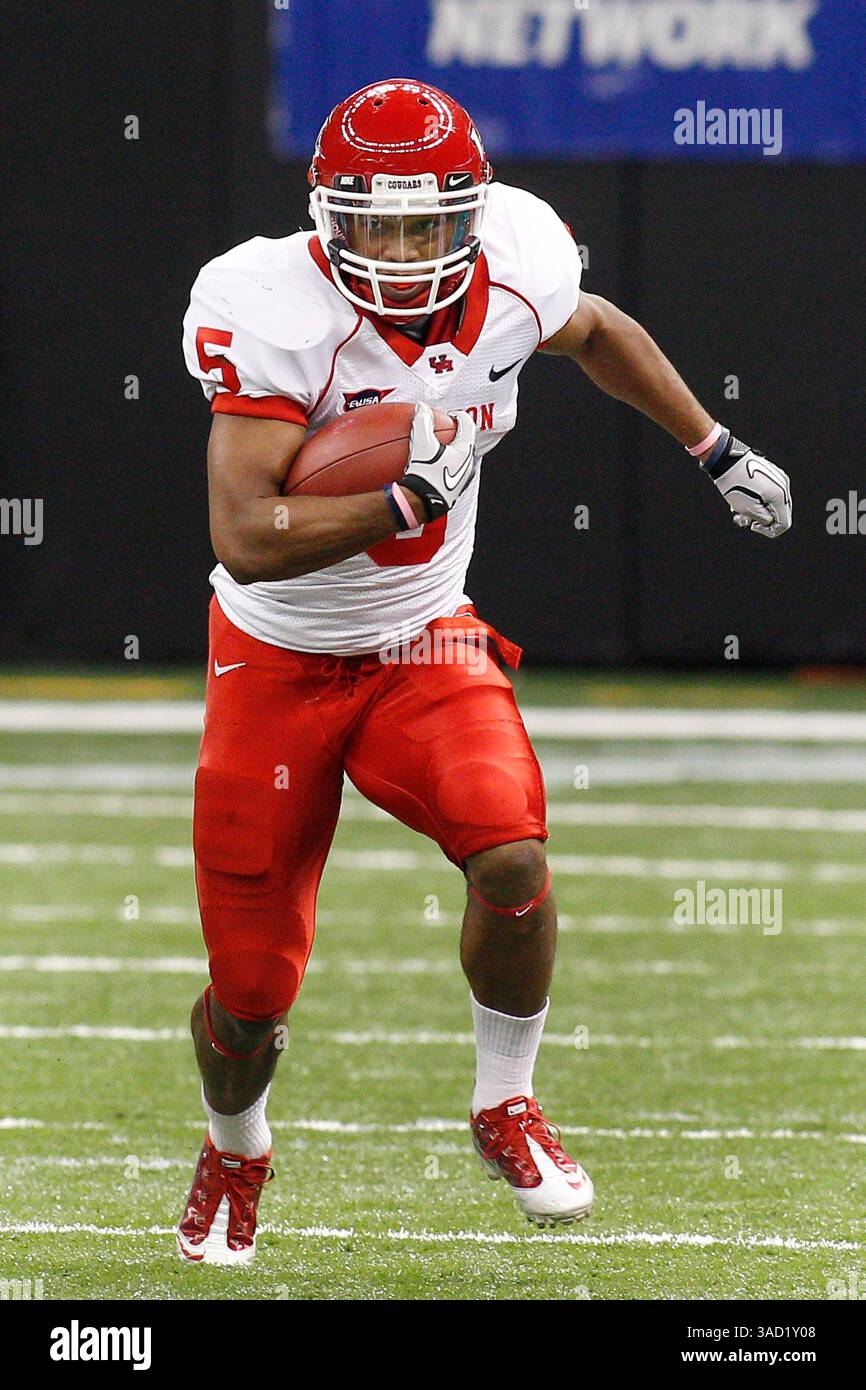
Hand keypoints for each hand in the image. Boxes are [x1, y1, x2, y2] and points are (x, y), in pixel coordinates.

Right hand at [400, 403, 477, 522]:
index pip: (467, 424)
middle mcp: (469, 464)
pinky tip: (430, 465)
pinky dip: (444, 463)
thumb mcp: (421, 442)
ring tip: (435, 447)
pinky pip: (452, 470)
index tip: (448, 414)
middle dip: (453, 433)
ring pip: (459, 457)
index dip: (457, 415)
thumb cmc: (425, 473)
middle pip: (464, 441)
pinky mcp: (455, 489)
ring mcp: (463, 478)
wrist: (421, 503)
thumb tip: (422, 408)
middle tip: (440, 429)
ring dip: (449, 449)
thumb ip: (422, 420)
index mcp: (466, 450)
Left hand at [704, 435, 791, 537]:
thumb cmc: (735, 483)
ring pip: (772, 503)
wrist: (726, 459)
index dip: (769, 531)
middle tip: (743, 518)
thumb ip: (763, 519)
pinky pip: (768, 493)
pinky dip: (757, 500)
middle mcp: (783, 485)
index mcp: (780, 495)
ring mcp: (777, 478)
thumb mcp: (747, 508)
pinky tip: (741, 499)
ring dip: (756, 510)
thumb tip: (769, 522)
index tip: (753, 526)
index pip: (784, 523)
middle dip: (761, 520)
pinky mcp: (770, 473)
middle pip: (779, 513)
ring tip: (737, 509)